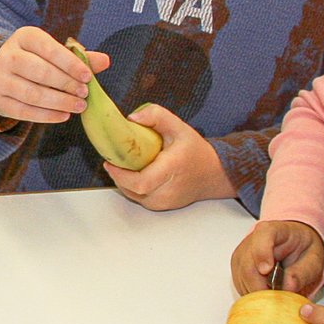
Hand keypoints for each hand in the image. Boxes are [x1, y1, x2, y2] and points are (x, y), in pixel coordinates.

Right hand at [0, 27, 104, 122]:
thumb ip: (79, 57)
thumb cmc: (37, 59)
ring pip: (32, 94)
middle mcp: (7, 56)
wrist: (0, 71)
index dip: (70, 64)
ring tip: (79, 106)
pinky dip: (46, 116)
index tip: (88, 77)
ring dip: (59, 102)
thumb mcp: (55, 52)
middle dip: (66, 84)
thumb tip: (106, 61)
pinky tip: (64, 115)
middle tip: (84, 94)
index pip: (49, 49)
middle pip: (40, 72)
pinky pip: (23, 111)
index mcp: (24, 37)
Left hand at [101, 108, 233, 209]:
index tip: (110, 162)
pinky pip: (139, 199)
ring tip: (122, 166)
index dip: (121, 175)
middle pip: (133, 190)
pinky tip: (132, 175)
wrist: (213, 174)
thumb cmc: (195, 151)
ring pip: (133, 196)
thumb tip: (132, 118)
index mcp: (172, 168)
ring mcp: (164, 202)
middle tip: (113, 161)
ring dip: (123, 182)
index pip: (141, 182)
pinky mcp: (161, 207)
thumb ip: (156, 116)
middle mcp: (168, 190)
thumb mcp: (179, 127)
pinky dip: (131, 187)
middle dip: (118, 175)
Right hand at [230, 220, 323, 295]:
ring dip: (259, 292)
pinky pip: (241, 285)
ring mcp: (242, 255)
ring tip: (276, 293)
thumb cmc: (303, 249)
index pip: (263, 236)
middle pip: (248, 266)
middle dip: (262, 287)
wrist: (294, 246)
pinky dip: (254, 294)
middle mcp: (253, 240)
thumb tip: (289, 286)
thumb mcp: (314, 259)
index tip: (266, 270)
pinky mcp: (238, 268)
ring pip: (243, 279)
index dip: (261, 253)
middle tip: (279, 298)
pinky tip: (267, 292)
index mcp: (275, 231)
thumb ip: (303, 272)